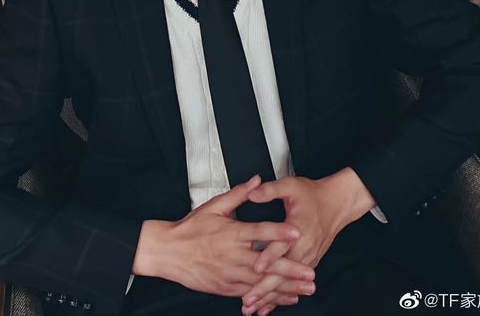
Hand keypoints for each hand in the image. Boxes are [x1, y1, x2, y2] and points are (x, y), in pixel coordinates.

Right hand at [134, 175, 316, 304]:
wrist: (168, 252)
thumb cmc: (190, 228)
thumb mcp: (214, 205)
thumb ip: (239, 194)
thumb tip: (256, 180)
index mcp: (232, 232)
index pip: (259, 231)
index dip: (279, 232)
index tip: (297, 232)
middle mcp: (233, 255)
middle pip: (266, 264)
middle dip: (291, 270)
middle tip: (310, 274)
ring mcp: (230, 274)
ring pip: (261, 282)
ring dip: (285, 288)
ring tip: (304, 290)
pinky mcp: (226, 287)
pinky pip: (250, 294)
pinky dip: (268, 298)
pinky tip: (284, 298)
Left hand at [240, 168, 375, 315]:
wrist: (336, 203)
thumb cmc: (313, 194)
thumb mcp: (291, 186)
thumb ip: (270, 190)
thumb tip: (252, 192)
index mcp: (297, 228)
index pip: (282, 245)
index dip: (269, 256)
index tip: (256, 267)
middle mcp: (303, 246)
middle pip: (283, 271)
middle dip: (265, 288)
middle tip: (249, 300)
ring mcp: (307, 257)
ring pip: (287, 282)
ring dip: (270, 296)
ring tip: (253, 308)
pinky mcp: (308, 262)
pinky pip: (293, 283)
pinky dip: (280, 296)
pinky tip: (268, 306)